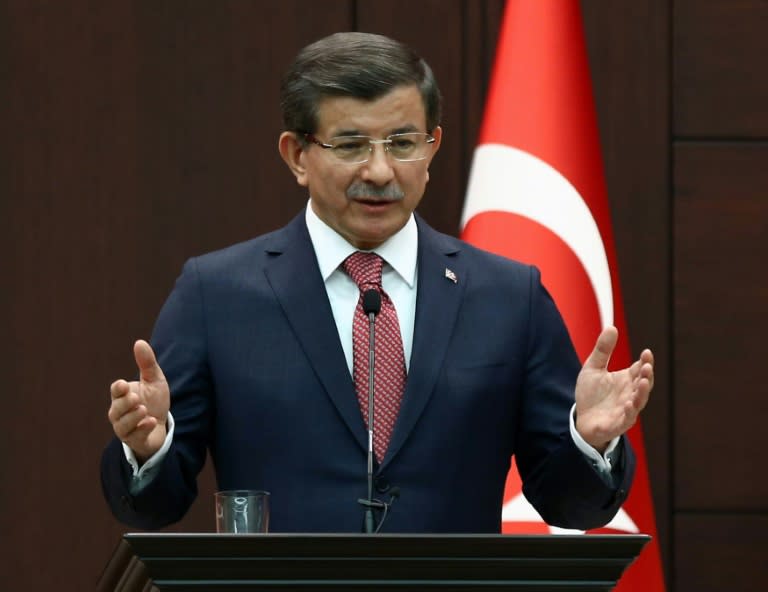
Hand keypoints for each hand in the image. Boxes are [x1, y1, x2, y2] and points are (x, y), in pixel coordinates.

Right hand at [108, 340, 169, 461]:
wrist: (162, 425)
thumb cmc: (154, 401)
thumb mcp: (154, 380)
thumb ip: (147, 363)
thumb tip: (139, 342)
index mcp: (123, 396)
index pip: (116, 391)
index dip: (118, 389)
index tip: (123, 385)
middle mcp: (120, 413)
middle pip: (116, 409)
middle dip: (125, 404)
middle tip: (136, 399)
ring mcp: (125, 428)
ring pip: (122, 425)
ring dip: (133, 417)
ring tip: (144, 410)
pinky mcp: (135, 440)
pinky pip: (135, 437)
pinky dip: (142, 429)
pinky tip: (151, 421)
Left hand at [574, 326, 653, 451]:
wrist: (581, 419)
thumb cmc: (591, 394)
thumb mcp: (593, 368)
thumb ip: (603, 350)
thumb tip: (612, 327)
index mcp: (626, 380)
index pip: (640, 369)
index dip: (645, 361)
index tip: (646, 352)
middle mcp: (630, 393)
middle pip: (643, 383)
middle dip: (646, 374)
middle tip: (646, 366)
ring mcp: (626, 409)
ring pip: (639, 401)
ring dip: (642, 392)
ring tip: (643, 381)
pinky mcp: (618, 423)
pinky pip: (627, 418)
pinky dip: (629, 411)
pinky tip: (629, 404)